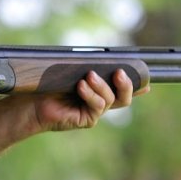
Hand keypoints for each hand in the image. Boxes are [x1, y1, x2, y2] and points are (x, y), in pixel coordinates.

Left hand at [28, 68, 144, 132]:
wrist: (32, 103)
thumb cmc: (50, 84)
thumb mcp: (74, 71)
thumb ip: (91, 67)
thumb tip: (104, 60)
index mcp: (99, 89)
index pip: (122, 87)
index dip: (138, 85)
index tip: (148, 81)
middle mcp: (100, 102)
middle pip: (125, 97)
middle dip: (127, 84)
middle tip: (120, 72)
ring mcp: (95, 112)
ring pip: (111, 99)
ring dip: (102, 86)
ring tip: (88, 76)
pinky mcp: (87, 120)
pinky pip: (97, 106)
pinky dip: (91, 95)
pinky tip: (81, 86)